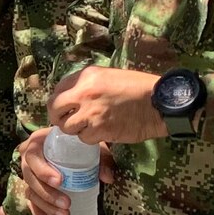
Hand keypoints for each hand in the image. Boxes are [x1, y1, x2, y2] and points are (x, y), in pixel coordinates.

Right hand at [18, 127, 117, 214]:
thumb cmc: (79, 144)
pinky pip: (31, 204)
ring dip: (47, 206)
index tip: (60, 182)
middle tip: (67, 203)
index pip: (33, 157)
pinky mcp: (32, 189)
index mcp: (38, 142)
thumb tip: (108, 178)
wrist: (70, 145)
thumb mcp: (91, 146)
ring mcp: (29, 175)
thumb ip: (101, 159)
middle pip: (30, 178)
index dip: (43, 170)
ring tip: (66, 214)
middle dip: (48, 194)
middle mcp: (28, 159)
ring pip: (31, 193)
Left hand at [50, 66, 165, 144]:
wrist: (159, 102)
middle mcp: (84, 93)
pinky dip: (91, 138)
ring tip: (89, 126)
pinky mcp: (100, 130)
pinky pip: (84, 138)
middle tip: (68, 121)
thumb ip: (87, 84)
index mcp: (86, 76)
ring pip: (68, 127)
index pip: (57, 91)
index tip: (63, 108)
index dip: (58, 103)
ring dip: (76, 129)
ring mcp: (90, 113)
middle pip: (55, 110)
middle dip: (59, 117)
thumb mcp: (109, 76)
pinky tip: (102, 132)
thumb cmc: (137, 88)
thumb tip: (70, 95)